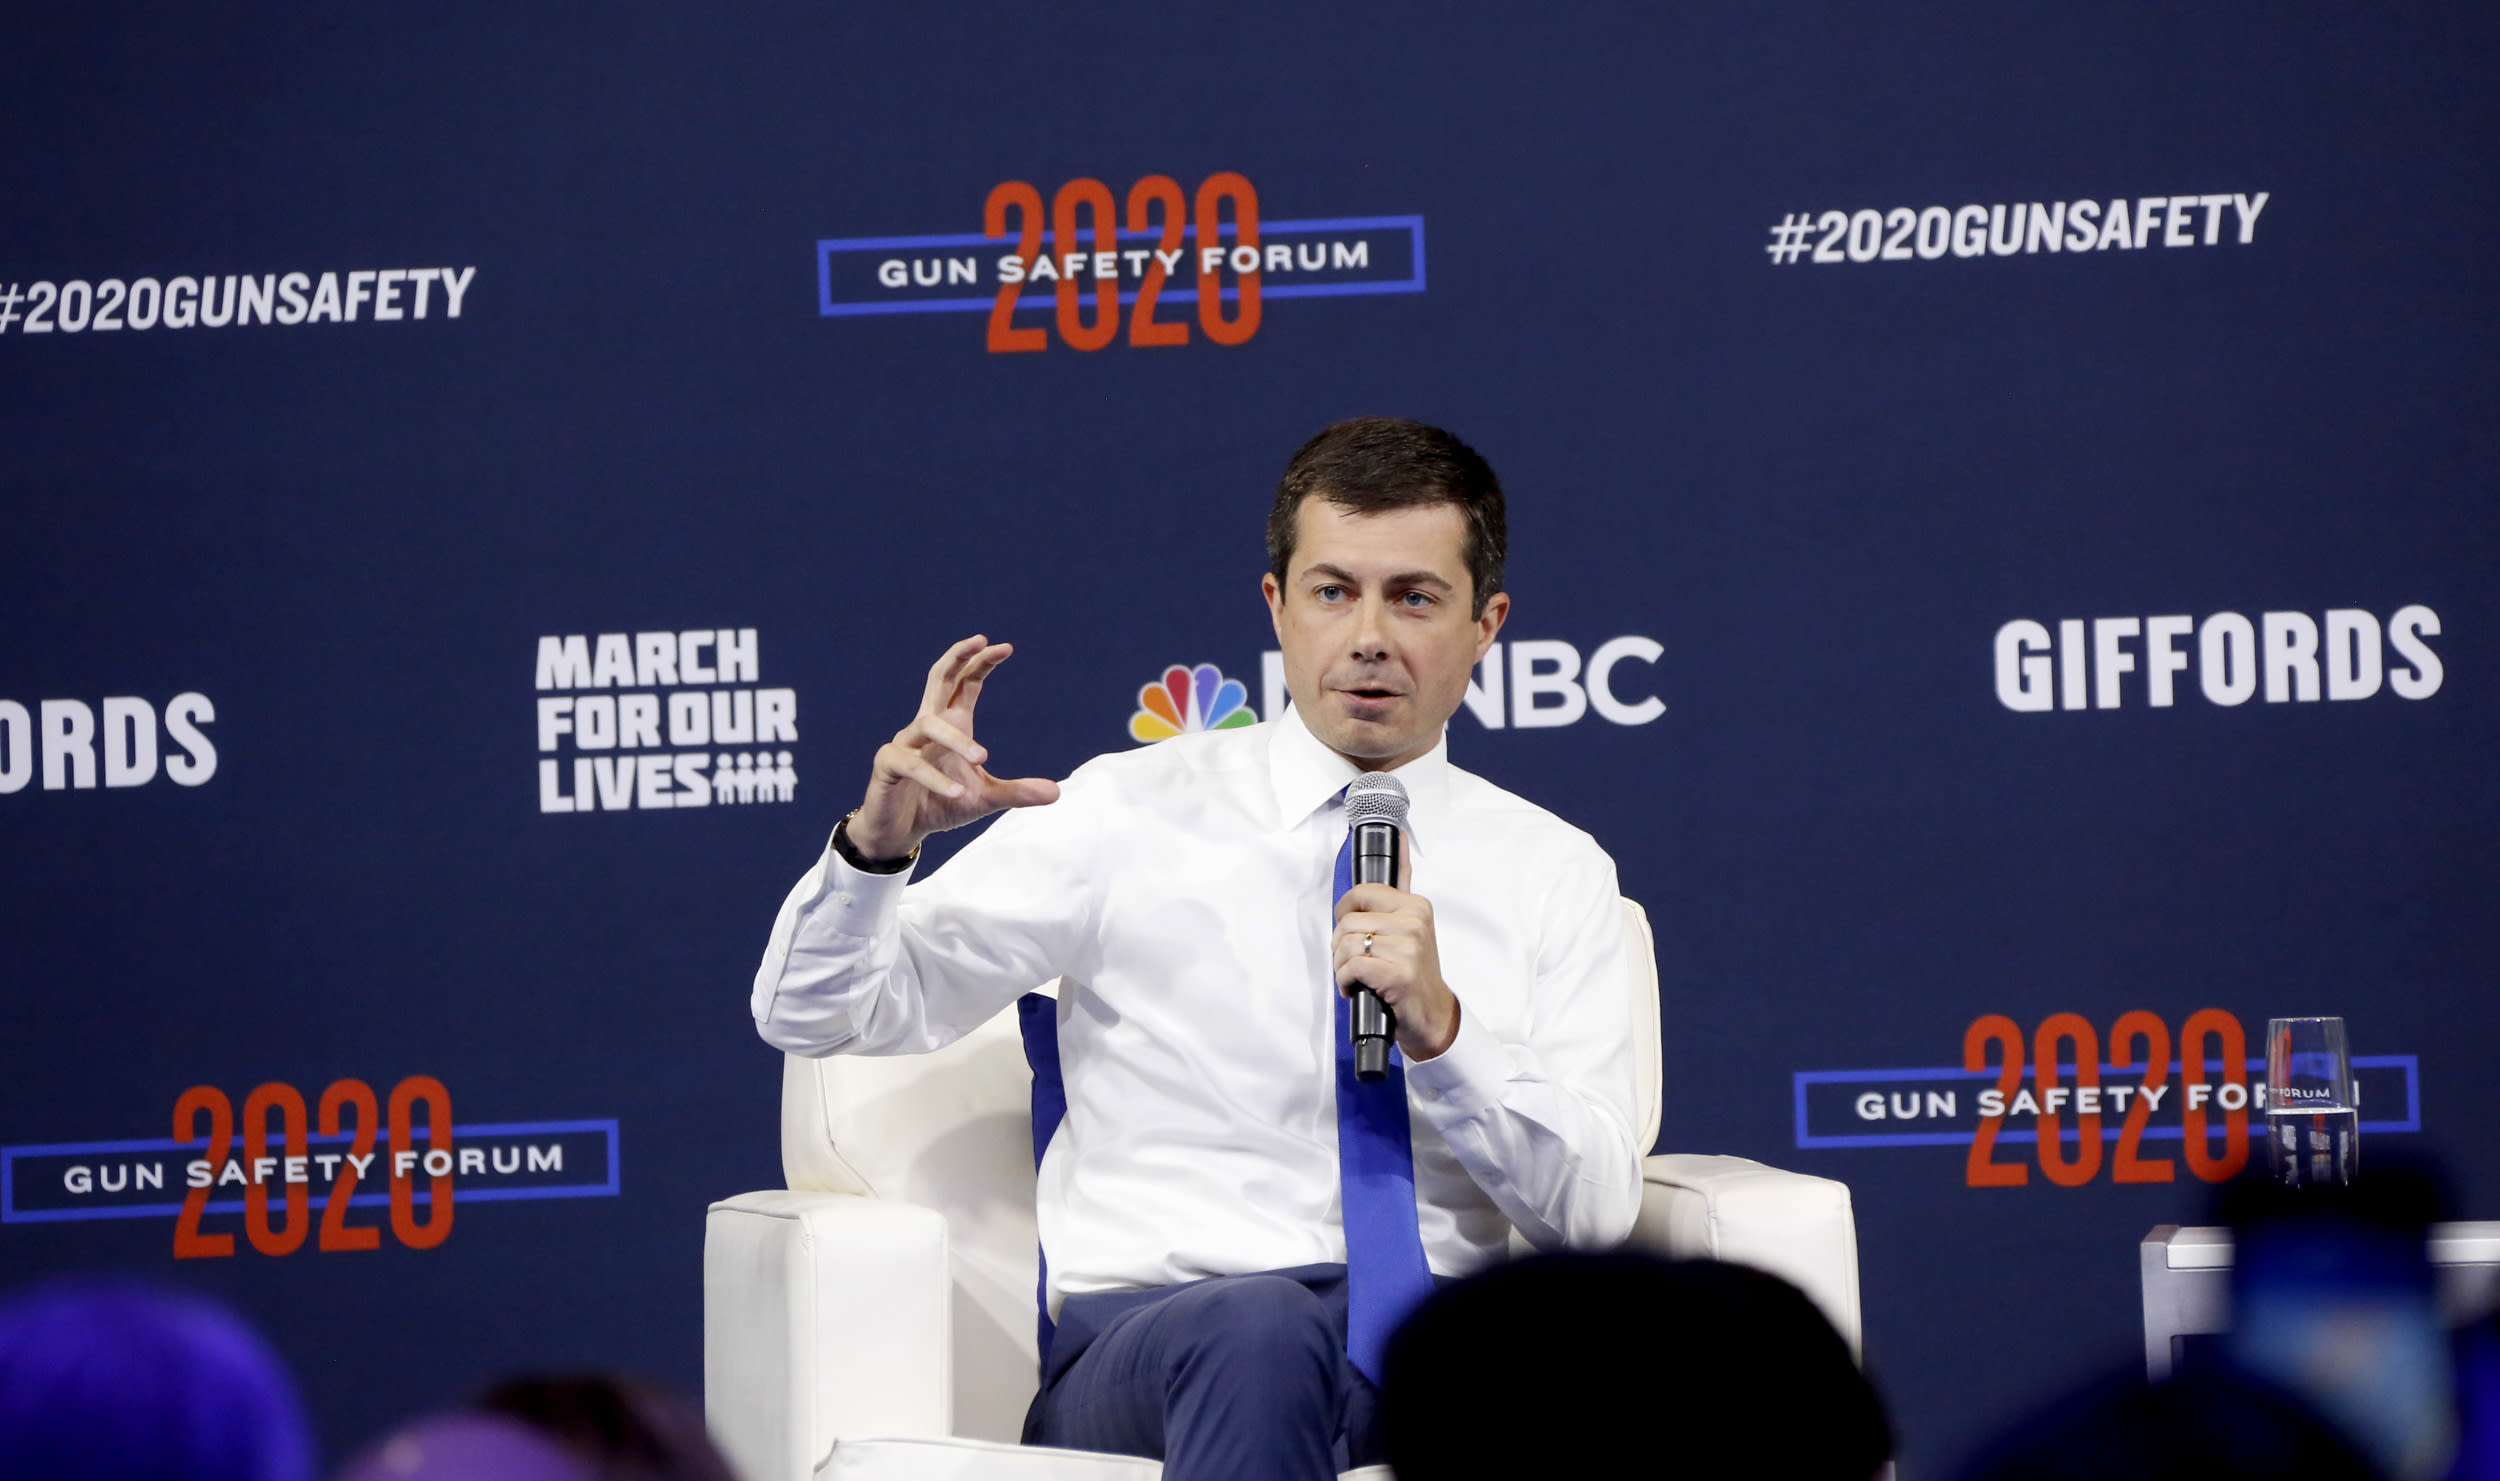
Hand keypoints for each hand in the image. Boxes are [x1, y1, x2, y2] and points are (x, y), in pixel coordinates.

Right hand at [849, 636, 1059, 859]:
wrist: (900, 830)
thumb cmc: (941, 805)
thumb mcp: (984, 799)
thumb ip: (1017, 793)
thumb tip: (1057, 793)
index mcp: (951, 723)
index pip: (966, 683)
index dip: (982, 663)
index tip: (1006, 647)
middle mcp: (926, 725)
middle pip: (939, 678)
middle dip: (957, 656)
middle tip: (981, 639)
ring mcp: (904, 742)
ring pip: (929, 724)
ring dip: (956, 739)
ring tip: (982, 757)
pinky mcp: (888, 765)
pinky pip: (911, 764)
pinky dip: (935, 778)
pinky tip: (956, 792)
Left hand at [1333, 880, 1460, 1061]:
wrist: (1431, 1014)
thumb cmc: (1414, 972)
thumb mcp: (1411, 924)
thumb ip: (1403, 881)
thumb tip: (1400, 837)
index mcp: (1416, 906)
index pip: (1361, 893)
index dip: (1344, 912)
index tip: (1348, 925)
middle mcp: (1414, 923)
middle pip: (1348, 921)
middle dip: (1340, 945)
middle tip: (1352, 959)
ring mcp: (1408, 948)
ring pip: (1346, 944)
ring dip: (1341, 965)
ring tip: (1355, 975)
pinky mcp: (1398, 973)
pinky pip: (1351, 966)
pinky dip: (1345, 981)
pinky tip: (1356, 987)